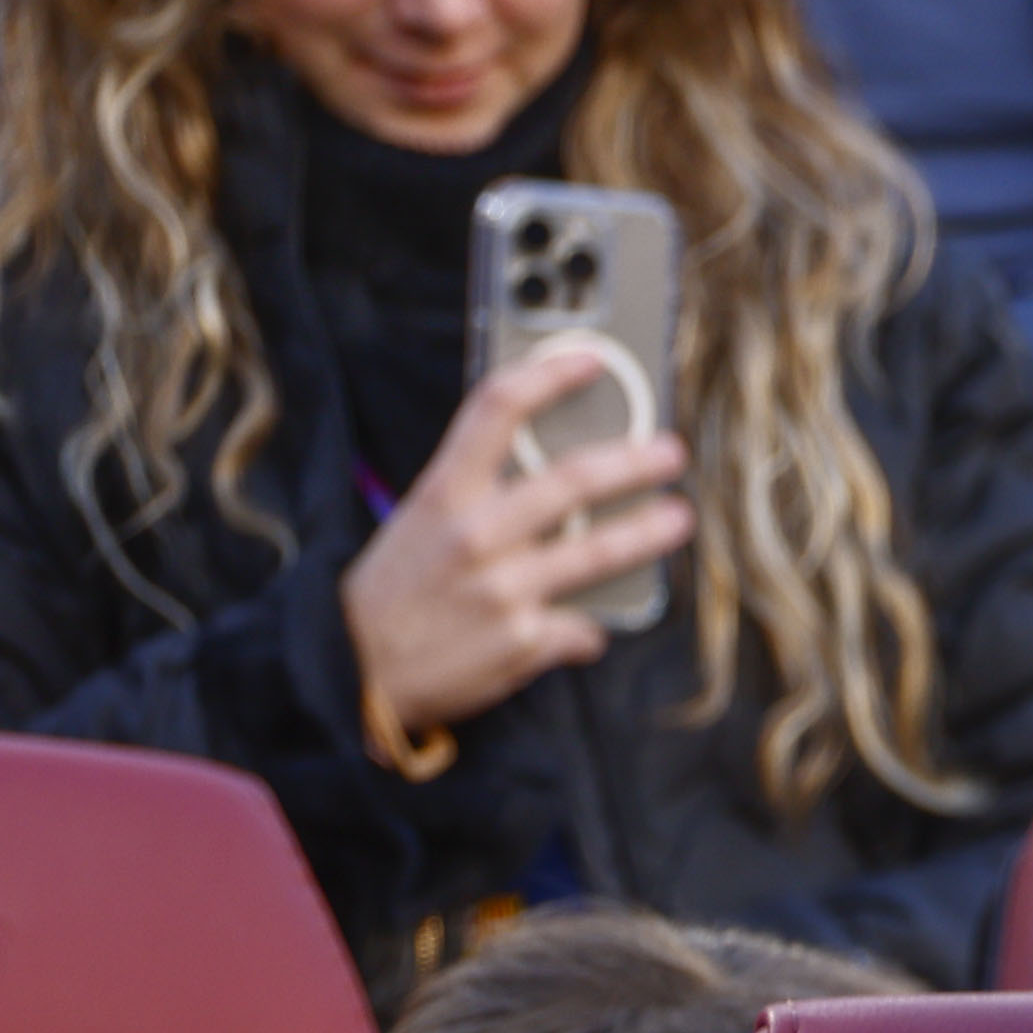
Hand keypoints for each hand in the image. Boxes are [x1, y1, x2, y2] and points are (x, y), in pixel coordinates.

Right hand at [341, 332, 689, 754]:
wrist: (355, 673)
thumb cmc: (393, 592)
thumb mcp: (418, 523)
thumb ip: (476, 495)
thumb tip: (551, 482)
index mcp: (442, 494)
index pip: (496, 411)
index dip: (548, 375)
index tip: (591, 359)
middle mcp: (476, 535)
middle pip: (571, 480)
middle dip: (633, 462)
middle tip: (671, 452)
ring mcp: (504, 590)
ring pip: (598, 552)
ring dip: (648, 533)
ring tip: (678, 518)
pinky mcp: (526, 642)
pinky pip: (582, 627)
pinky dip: (585, 628)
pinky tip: (581, 628)